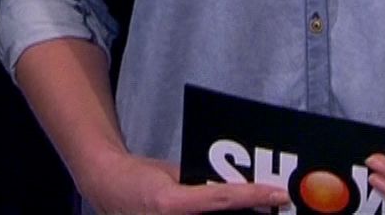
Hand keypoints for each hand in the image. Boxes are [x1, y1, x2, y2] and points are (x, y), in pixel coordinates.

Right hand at [79, 151, 287, 214]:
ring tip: (259, 210)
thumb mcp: (171, 174)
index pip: (222, 199)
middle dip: (251, 214)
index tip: (277, 194)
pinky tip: (233, 214)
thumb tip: (235, 190)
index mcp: (171, 202)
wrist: (106, 188)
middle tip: (273, 208)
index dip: (253, 196)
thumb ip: (200, 185)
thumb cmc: (139, 176)